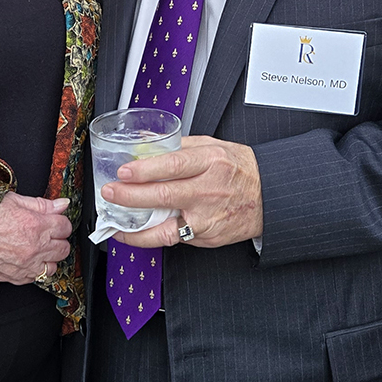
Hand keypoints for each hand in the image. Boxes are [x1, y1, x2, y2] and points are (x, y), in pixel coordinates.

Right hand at [0, 194, 72, 284]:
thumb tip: (60, 204)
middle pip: (63, 248)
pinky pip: (36, 278)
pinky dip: (34, 269)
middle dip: (56, 238)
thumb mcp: (7, 199)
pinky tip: (22, 258)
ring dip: (48, 256)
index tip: (50, 218)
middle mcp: (33, 248)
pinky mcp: (12, 278)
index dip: (57, 220)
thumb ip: (38, 204)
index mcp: (34, 224)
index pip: (65, 225)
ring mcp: (24, 265)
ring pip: (53, 266)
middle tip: (42, 231)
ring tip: (33, 246)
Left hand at [103, 135, 261, 247]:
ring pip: (166, 228)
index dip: (145, 170)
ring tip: (114, 224)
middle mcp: (208, 190)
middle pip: (164, 195)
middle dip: (130, 196)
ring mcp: (208, 217)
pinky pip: (174, 239)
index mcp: (210, 162)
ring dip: (135, 230)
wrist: (272, 196)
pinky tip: (134, 234)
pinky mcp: (208, 236)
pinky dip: (151, 239)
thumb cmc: (240, 168)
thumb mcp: (213, 146)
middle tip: (109, 193)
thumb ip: (178, 145)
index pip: (173, 165)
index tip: (123, 172)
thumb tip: (144, 142)